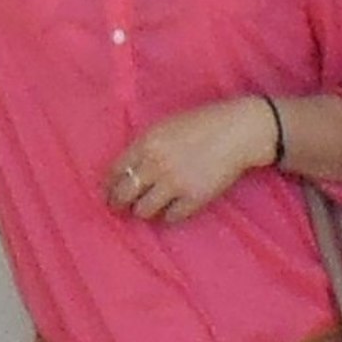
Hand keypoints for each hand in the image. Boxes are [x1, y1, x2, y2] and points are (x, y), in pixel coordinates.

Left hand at [105, 97, 277, 224]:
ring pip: (144, 211)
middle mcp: (156, 164)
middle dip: (118, 204)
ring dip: (143, 211)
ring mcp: (174, 183)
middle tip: (118, 209)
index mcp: (146, 142)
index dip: (108, 186)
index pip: (115, 171)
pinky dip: (168, 216)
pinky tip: (171, 210)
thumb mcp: (164, 127)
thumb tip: (128, 170)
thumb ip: (145, 146)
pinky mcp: (193, 199)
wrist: (235, 131)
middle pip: (125, 194)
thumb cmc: (200, 123)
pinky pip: (170, 218)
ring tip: (146, 210)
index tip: (107, 193)